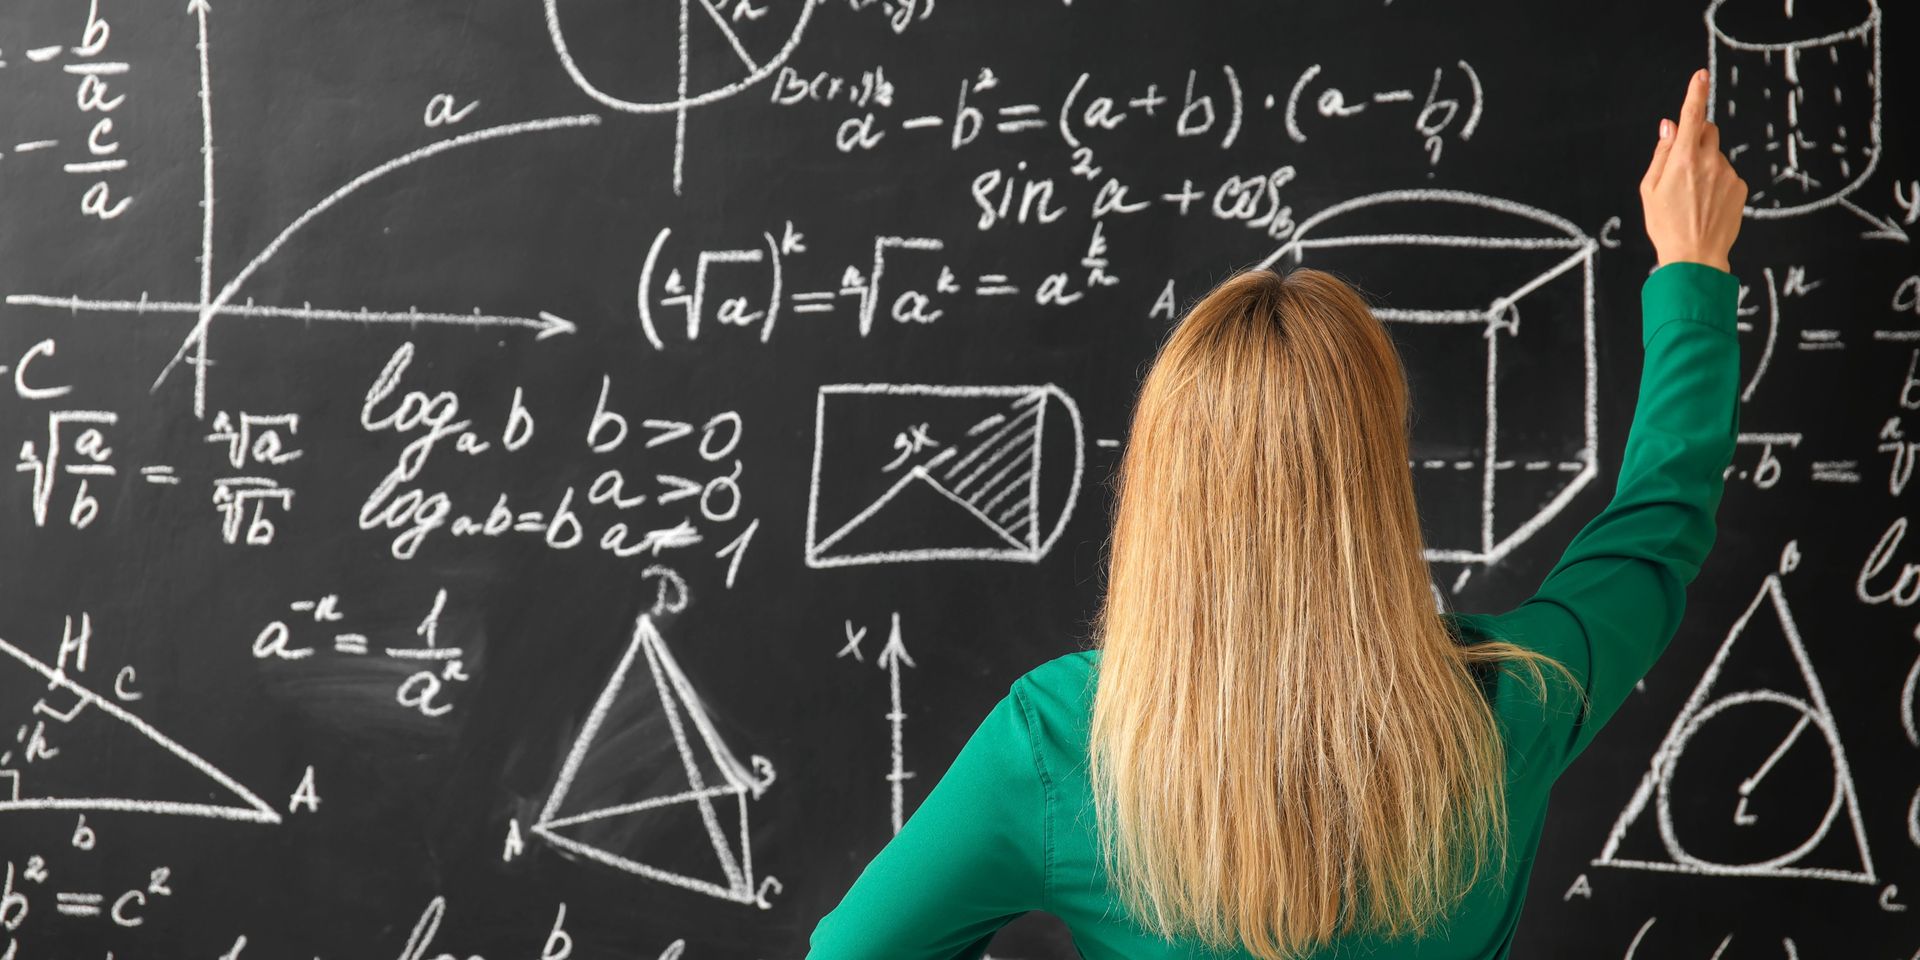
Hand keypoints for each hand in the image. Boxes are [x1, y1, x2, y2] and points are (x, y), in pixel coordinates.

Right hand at [1640, 69, 1746, 272]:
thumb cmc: (1665, 224)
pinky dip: (1717, 182)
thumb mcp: (1649, 189)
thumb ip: (1661, 152)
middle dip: (1695, 138)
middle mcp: (1709, 161)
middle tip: (1681, 165)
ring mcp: (1728, 173)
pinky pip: (1726, 173)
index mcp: (1682, 159)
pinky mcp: (1740, 187)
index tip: (1701, 74)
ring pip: (1715, 155)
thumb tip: (1669, 126)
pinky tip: (1706, 204)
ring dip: (1705, 165)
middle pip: (1707, 131)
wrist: (1695, 256)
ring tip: (1693, 197)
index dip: (1695, 92)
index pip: (1691, 116)